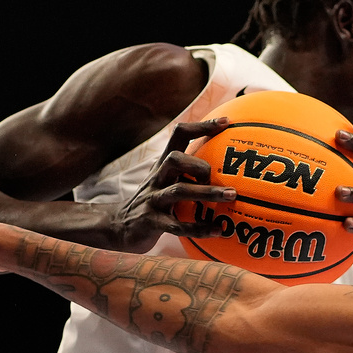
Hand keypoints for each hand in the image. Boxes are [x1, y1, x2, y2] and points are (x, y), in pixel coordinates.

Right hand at [111, 117, 236, 251]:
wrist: (121, 228)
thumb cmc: (156, 201)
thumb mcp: (168, 180)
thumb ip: (189, 171)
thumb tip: (228, 165)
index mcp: (163, 164)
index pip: (179, 135)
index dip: (201, 126)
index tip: (226, 122)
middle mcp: (157, 177)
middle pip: (175, 159)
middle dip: (200, 165)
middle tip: (219, 177)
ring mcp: (153, 199)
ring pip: (179, 191)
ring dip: (207, 193)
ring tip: (231, 196)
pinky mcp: (151, 222)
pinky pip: (177, 225)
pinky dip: (199, 228)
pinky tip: (218, 230)